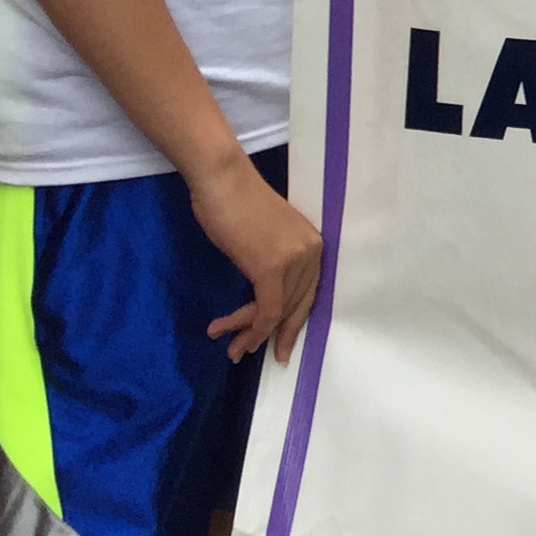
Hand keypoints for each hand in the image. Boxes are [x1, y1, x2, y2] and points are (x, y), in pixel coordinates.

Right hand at [187, 153, 322, 363]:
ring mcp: (294, 260)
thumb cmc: (235, 203)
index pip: (308, 293)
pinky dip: (251, 329)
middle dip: (277, 335)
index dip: (295, 322)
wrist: (222, 180)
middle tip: (259, 355)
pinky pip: (267, 310)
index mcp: (314, 244)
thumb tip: (266, 289)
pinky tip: (232, 337)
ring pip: (277, 312)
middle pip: (297, 306)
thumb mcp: (265, 237)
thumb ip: (273, 261)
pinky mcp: (271, 268)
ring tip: (232, 350)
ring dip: (252, 335)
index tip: (282, 343)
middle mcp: (311, 252)